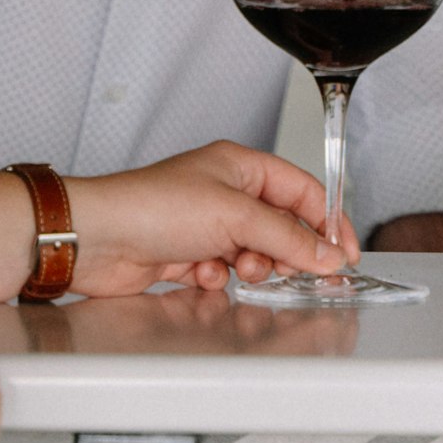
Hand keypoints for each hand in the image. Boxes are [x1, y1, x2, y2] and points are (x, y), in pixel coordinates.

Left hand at [72, 142, 352, 294]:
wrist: (98, 238)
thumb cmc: (152, 206)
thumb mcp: (235, 216)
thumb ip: (287, 238)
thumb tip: (326, 255)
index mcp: (240, 166)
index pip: (302, 191)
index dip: (326, 222)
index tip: (343, 254)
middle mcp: (225, 193)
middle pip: (280, 226)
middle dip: (286, 251)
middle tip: (292, 269)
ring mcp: (206, 225)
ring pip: (254, 252)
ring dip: (252, 265)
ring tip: (239, 268)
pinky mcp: (187, 255)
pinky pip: (223, 270)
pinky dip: (218, 276)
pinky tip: (203, 273)